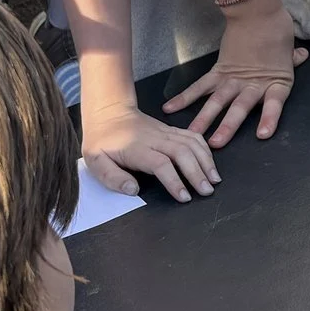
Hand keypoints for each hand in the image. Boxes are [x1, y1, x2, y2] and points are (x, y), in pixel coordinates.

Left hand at [81, 95, 218, 202]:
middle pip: (182, 153)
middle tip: (206, 191)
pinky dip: (205, 149)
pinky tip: (210, 162)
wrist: (108, 113)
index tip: (184, 196)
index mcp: (136, 148)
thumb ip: (113, 178)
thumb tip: (133, 190)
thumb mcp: (95, 161)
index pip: (161, 164)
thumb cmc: (102, 140)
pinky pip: (192, 136)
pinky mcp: (171, 130)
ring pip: (191, 143)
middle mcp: (155, 138)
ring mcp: (165, 132)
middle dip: (198, 172)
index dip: (175, 181)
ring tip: (214, 179)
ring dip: (206, 160)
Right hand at [167, 0, 305, 146]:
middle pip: (240, 106)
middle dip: (227, 126)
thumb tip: (303, 56)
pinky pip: (200, 86)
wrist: (256, 9)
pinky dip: (185, 97)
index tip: (262, 134)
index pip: (274, 103)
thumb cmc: (276, 28)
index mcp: (276, 81)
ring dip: (204, 118)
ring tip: (193, 134)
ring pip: (217, 100)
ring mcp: (233, 77)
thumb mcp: (288, 47)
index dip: (269, 118)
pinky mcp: (218, 70)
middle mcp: (253, 82)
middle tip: (217, 144)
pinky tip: (170, 109)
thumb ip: (292, 59)